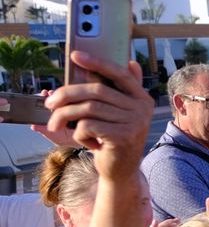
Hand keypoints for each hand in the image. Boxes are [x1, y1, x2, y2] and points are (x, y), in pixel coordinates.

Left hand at [37, 54, 153, 176]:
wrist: (121, 170)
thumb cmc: (113, 139)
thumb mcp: (117, 114)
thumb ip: (118, 92)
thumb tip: (129, 63)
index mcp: (141, 97)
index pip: (119, 73)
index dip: (97, 63)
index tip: (75, 55)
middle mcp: (142, 108)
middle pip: (96, 90)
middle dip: (66, 94)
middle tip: (48, 103)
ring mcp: (135, 122)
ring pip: (88, 109)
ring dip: (63, 116)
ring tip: (54, 125)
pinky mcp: (123, 137)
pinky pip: (87, 126)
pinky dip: (77, 133)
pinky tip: (85, 141)